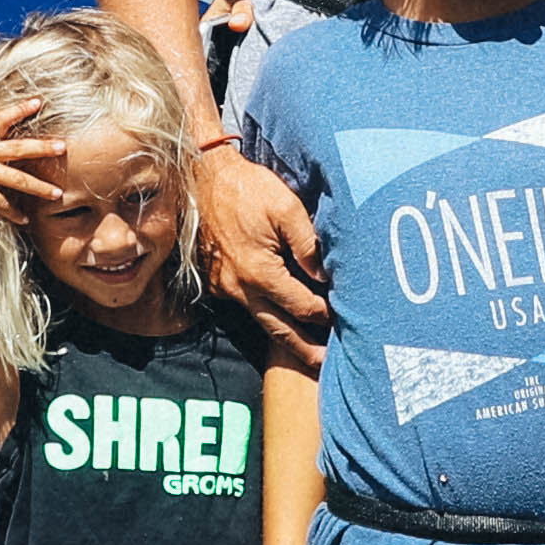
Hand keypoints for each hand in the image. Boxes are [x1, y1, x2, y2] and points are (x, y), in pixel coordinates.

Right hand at [0, 115, 66, 225]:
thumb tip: (1, 136)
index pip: (2, 118)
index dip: (20, 109)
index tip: (38, 102)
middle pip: (19, 148)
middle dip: (43, 147)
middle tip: (63, 146)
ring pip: (18, 179)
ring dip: (40, 188)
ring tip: (58, 193)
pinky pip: (3, 204)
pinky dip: (14, 213)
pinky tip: (25, 219)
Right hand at [202, 142, 331, 342]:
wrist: (200, 176)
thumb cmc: (245, 188)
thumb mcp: (285, 206)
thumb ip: (308, 243)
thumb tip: (324, 275)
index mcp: (260, 272)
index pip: (301, 307)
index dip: (325, 314)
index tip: (345, 318)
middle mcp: (239, 288)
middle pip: (279, 330)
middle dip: (304, 350)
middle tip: (327, 368)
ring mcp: (224, 288)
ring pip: (262, 321)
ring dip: (286, 338)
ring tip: (309, 354)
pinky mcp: (216, 282)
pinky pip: (246, 306)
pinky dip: (266, 316)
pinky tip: (281, 318)